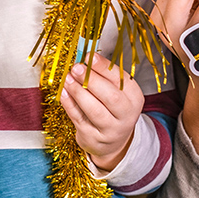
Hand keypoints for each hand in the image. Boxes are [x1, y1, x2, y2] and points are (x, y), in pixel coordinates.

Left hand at [60, 55, 142, 172]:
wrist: (113, 141)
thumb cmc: (112, 108)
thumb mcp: (116, 91)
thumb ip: (104, 75)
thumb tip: (85, 58)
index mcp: (134, 98)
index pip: (121, 80)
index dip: (104, 67)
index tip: (89, 56)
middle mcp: (126, 115)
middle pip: (111, 97)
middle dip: (91, 80)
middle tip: (76, 67)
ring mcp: (110, 129)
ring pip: (94, 110)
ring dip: (78, 92)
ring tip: (67, 78)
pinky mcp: (93, 138)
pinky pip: (79, 119)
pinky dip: (69, 104)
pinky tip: (63, 92)